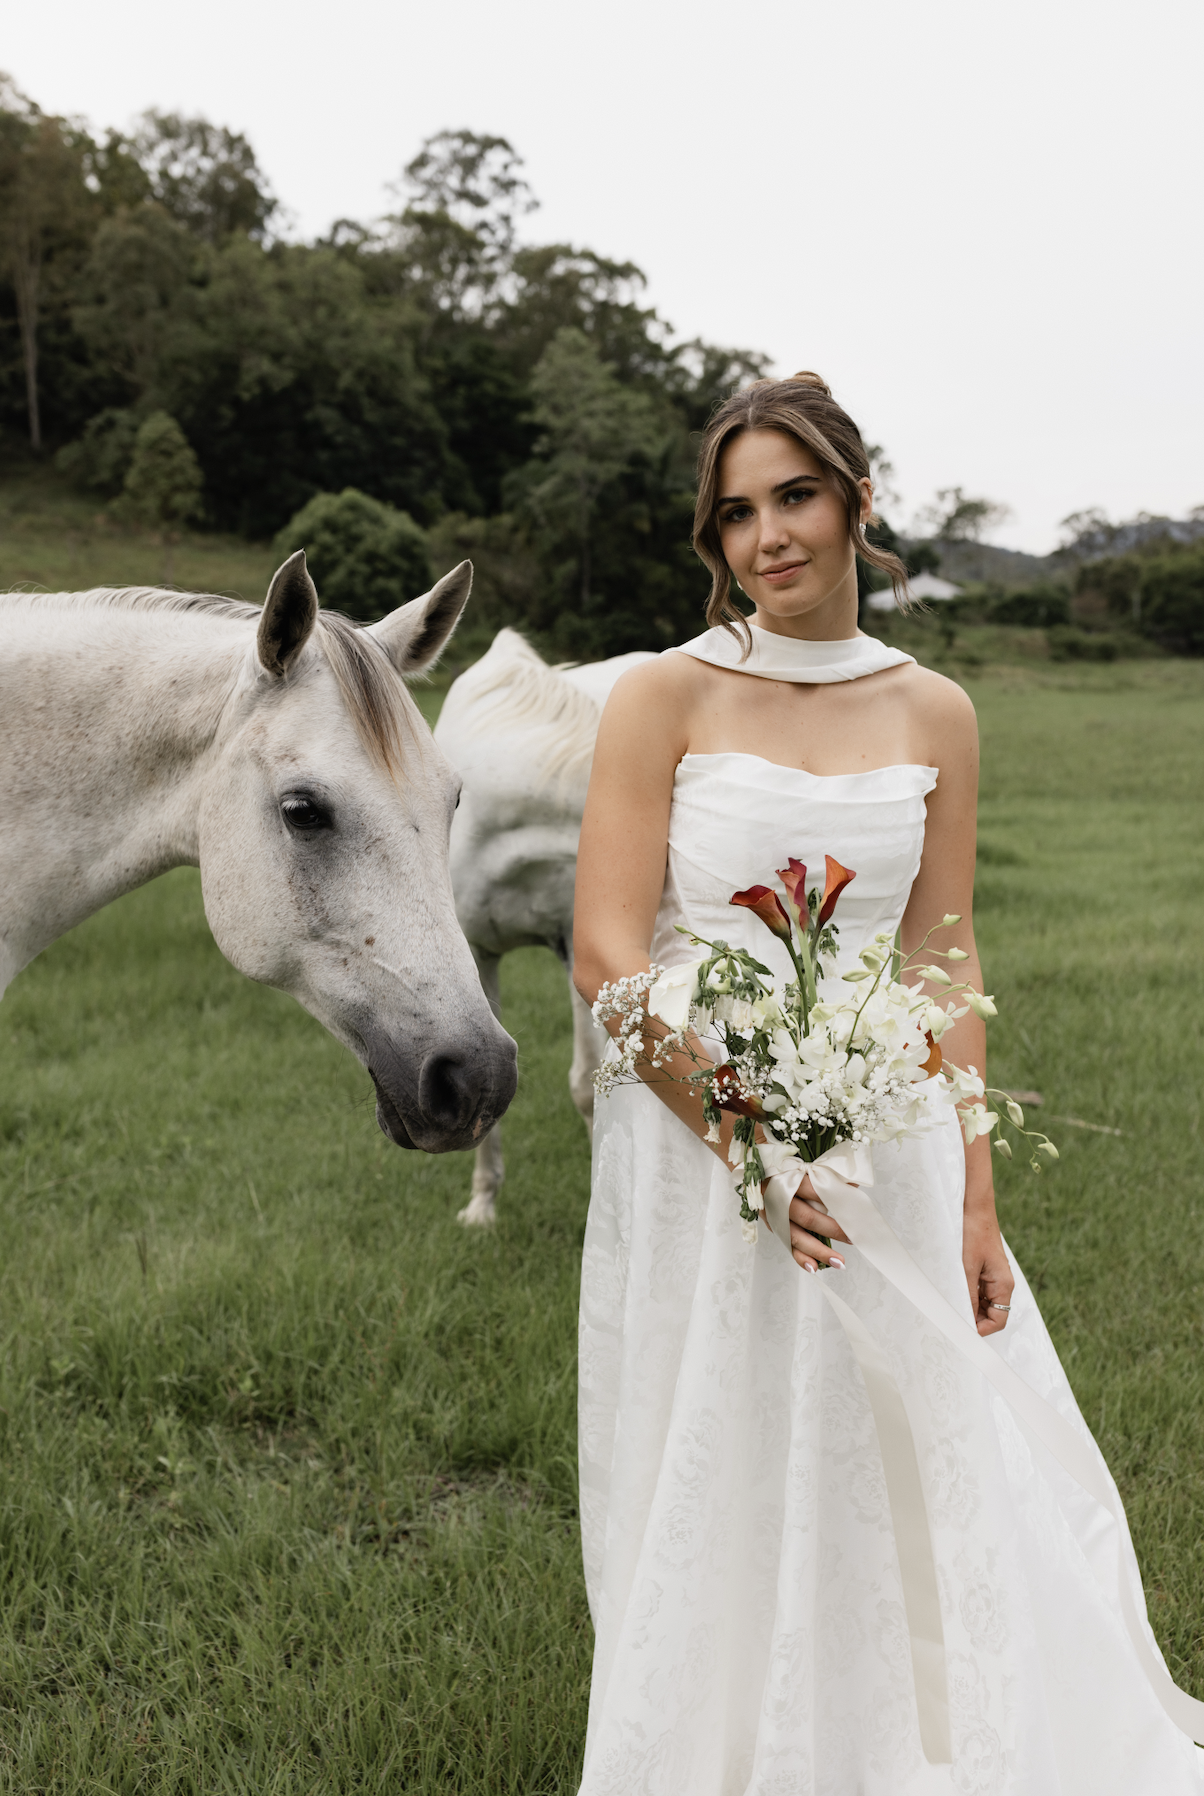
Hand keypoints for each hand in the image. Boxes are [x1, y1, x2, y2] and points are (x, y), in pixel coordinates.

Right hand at [766, 1174, 851, 1273]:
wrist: (757, 1174)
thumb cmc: (785, 1170)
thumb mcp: (804, 1168)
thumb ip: (827, 1176)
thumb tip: (853, 1186)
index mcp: (788, 1178)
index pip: (814, 1191)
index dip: (835, 1201)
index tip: (855, 1212)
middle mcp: (778, 1197)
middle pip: (806, 1217)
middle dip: (831, 1230)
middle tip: (852, 1238)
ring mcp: (773, 1215)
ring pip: (795, 1236)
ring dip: (818, 1251)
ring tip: (838, 1262)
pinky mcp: (773, 1226)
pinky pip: (787, 1245)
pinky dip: (800, 1257)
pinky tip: (814, 1267)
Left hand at [963, 1204, 1013, 1334]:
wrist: (975, 1207)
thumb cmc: (973, 1233)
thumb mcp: (967, 1267)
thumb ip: (969, 1295)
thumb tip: (966, 1319)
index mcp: (1004, 1285)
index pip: (999, 1321)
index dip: (981, 1330)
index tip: (961, 1329)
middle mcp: (1002, 1283)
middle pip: (991, 1315)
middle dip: (974, 1319)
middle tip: (951, 1317)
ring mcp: (993, 1277)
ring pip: (984, 1304)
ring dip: (969, 1307)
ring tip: (950, 1303)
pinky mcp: (985, 1270)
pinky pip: (978, 1291)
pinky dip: (967, 1295)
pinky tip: (953, 1290)